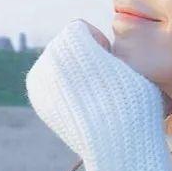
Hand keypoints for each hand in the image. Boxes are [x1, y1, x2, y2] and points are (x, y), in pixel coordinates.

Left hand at [25, 18, 165, 158]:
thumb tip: (100, 47)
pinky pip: (52, 81)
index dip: (101, 44)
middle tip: (105, 79)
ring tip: (96, 91)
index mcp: (70, 40)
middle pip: (67, 44)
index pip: (82, 29)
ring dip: (74, 70)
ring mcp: (39, 80)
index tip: (112, 63)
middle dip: (84, 56)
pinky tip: (84, 102)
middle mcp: (48, 57)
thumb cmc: (133, 97)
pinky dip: (66, 87)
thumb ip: (110, 44)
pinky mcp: (38, 99)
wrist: (117, 141)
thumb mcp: (131, 57)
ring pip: (58, 62)